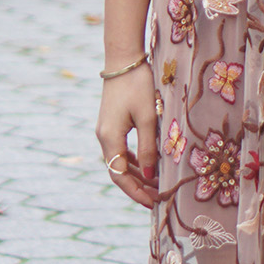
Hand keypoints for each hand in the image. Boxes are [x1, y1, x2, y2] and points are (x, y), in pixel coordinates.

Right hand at [95, 65, 159, 207]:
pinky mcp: (112, 123)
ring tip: (156, 186)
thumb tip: (151, 175)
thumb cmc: (137, 85)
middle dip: (138, 187)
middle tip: (159, 198)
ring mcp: (106, 130)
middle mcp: (104, 137)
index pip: (119, 175)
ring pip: (121, 161)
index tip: (152, 203)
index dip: (135, 192)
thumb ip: (149, 147)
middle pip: (119, 171)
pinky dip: (135, 161)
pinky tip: (148, 166)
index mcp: (110, 138)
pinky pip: (122, 150)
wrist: (123, 59)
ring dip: (137, 175)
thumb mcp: (148, 117)